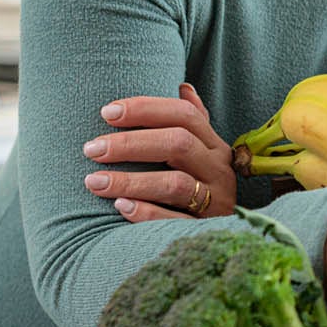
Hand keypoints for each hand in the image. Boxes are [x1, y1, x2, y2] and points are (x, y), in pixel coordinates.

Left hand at [83, 83, 237, 221]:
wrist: (235, 239)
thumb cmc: (205, 187)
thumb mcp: (205, 155)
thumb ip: (194, 123)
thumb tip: (184, 87)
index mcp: (215, 146)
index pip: (185, 115)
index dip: (146, 109)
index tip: (107, 113)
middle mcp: (219, 170)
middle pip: (178, 144)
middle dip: (130, 144)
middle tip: (91, 149)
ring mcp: (216, 202)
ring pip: (174, 184)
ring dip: (129, 180)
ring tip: (93, 182)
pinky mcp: (205, 230)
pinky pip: (173, 220)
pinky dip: (145, 212)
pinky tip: (119, 207)